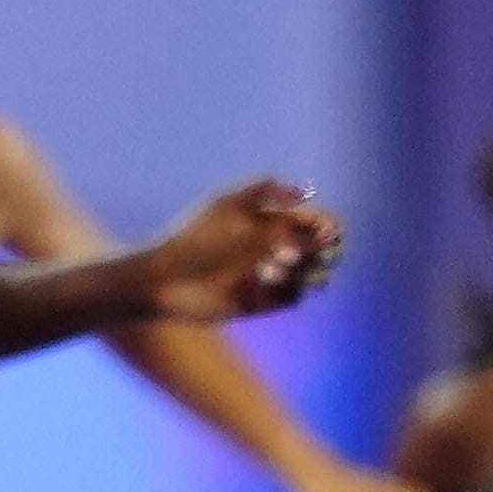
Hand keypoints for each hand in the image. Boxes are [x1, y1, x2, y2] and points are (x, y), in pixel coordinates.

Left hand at [142, 180, 340, 323]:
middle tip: (287, 251)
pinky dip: (287, 289)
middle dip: (319, 249)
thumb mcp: (225, 204)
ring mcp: (269, 276)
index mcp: (270, 221)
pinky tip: (262, 283)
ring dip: (304, 269)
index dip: (328, 226)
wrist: (164, 279)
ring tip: (271, 268)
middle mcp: (274, 249)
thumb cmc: (192, 238)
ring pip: (313, 274)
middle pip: (323, 249)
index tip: (324, 231)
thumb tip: (305, 192)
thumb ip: (264, 189)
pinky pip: (294, 297)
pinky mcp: (262, 302)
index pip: (316, 222)